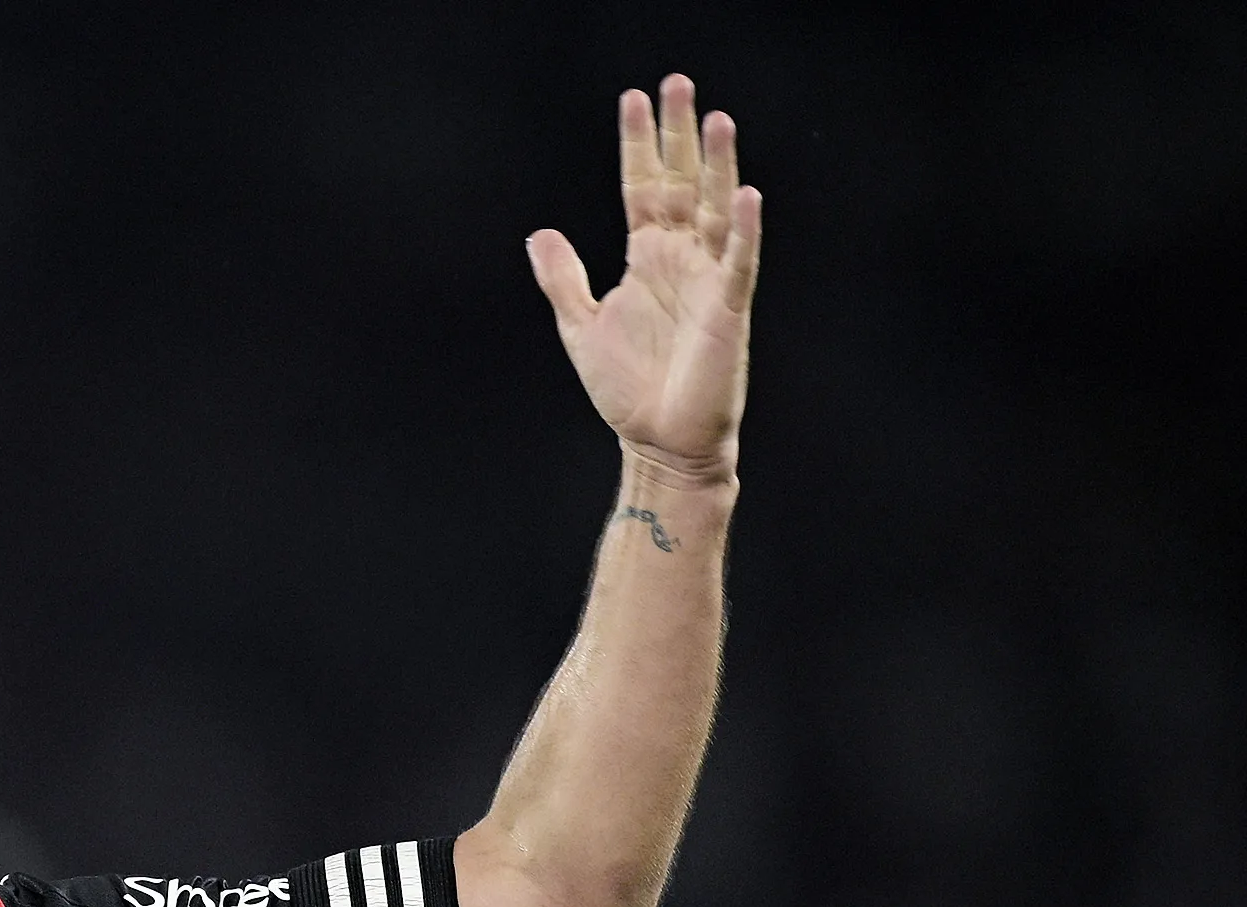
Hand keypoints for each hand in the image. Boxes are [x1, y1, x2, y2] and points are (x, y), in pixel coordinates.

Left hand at [528, 75, 760, 484]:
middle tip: (677, 83)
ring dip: (718, 166)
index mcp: (648, 257)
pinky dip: (744, 231)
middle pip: (682, 182)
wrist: (657, 442)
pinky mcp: (728, 310)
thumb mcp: (581, 326)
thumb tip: (540, 233)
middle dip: (679, 135)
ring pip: (717, 209)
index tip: (634, 98)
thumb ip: (564, 278)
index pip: (642, 186)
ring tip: (715, 118)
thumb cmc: (627, 387)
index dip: (638, 145)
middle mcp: (682, 258)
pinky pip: (740, 263)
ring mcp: (709, 279)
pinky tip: (747, 195)